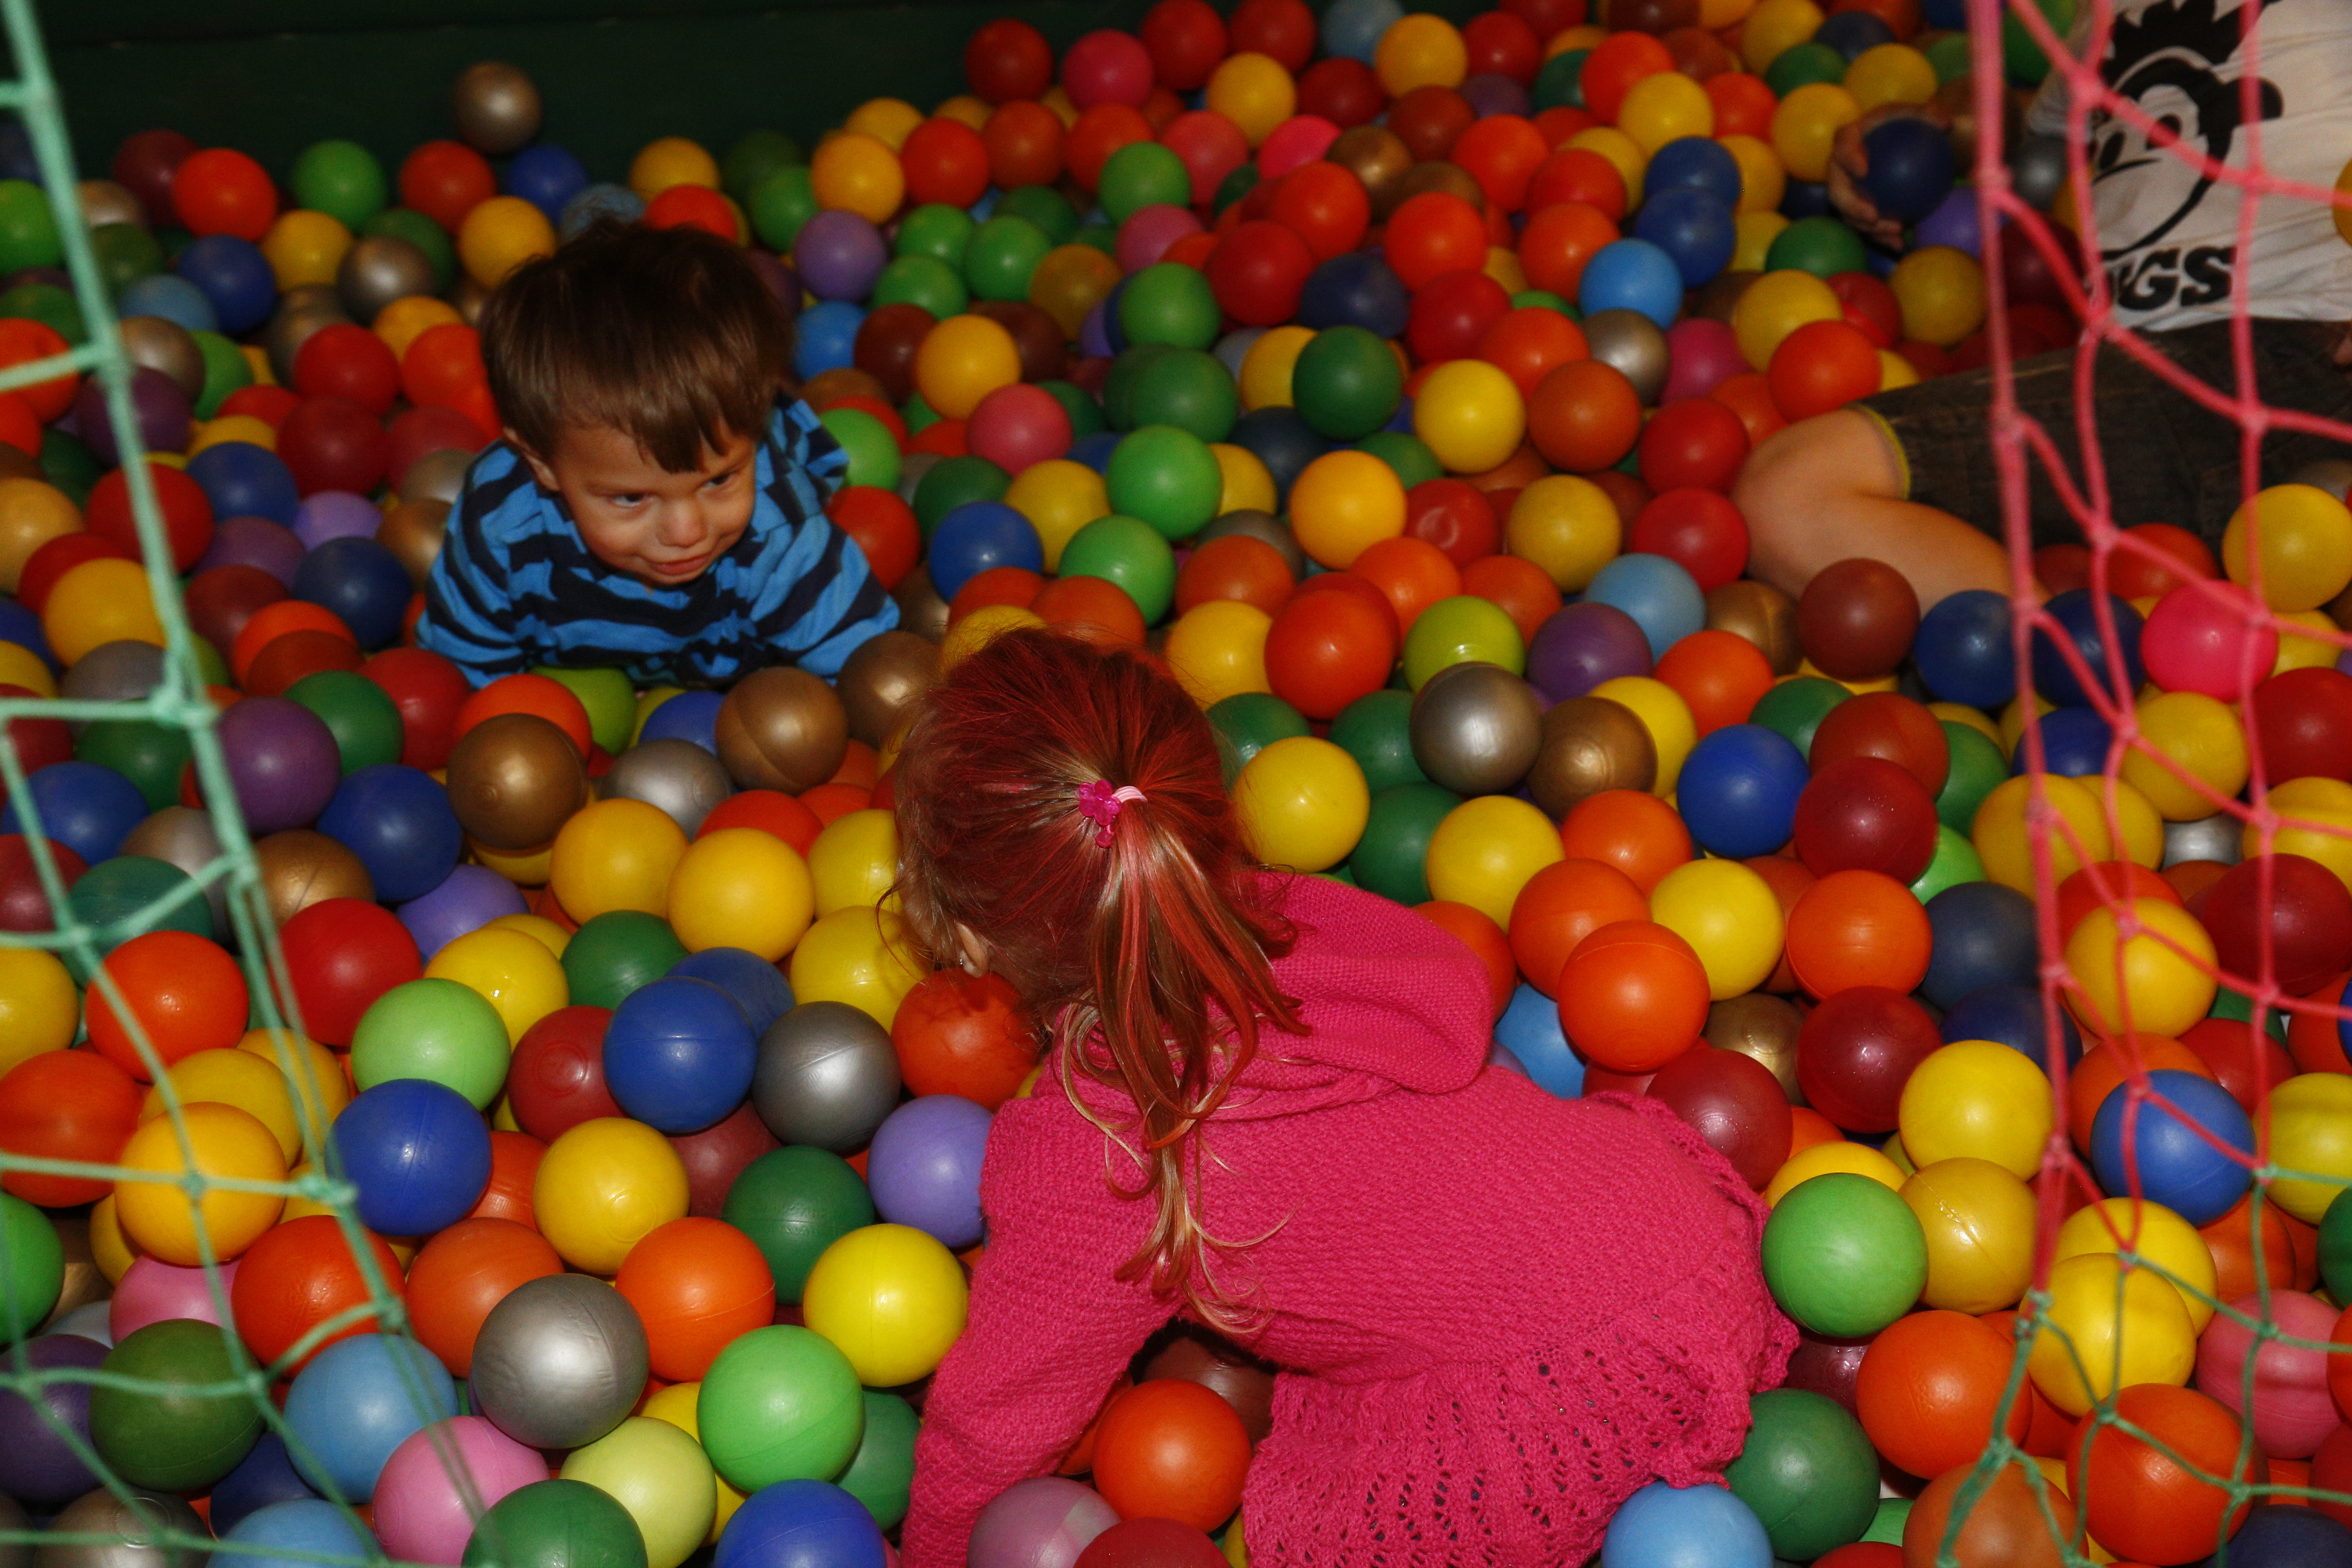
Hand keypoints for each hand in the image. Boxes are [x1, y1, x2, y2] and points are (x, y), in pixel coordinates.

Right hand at [1826, 101, 1955, 251]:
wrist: (1902, 139)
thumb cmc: (1907, 122)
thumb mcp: (1920, 114)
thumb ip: (1932, 115)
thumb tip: (1946, 123)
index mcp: (1850, 137)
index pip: (1843, 145)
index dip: (1848, 158)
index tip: (1864, 170)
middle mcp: (1841, 166)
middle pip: (1837, 189)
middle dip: (1851, 206)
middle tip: (1872, 216)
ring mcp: (1847, 188)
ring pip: (1848, 212)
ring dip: (1868, 227)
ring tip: (1893, 232)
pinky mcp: (1857, 205)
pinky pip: (1864, 223)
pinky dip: (1880, 235)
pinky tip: (1898, 243)